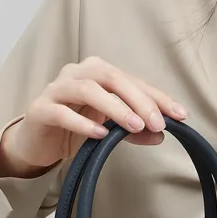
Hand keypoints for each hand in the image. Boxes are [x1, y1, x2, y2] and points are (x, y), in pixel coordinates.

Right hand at [0, 56, 187, 177]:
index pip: (133, 81)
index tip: (179, 115)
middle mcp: (78, 74)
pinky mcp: (41, 109)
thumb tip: (161, 134)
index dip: (157, 97)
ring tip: (133, 126)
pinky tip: (100, 135)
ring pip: (87, 89)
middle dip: (139, 100)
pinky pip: (63, 112)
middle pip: (112, 77)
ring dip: (114, 108)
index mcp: (98, 74)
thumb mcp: (109, 130)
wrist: (37, 143)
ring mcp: (57, 89)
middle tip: (157, 123)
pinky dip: (83, 123)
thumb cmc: (74, 129)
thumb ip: (133, 131)